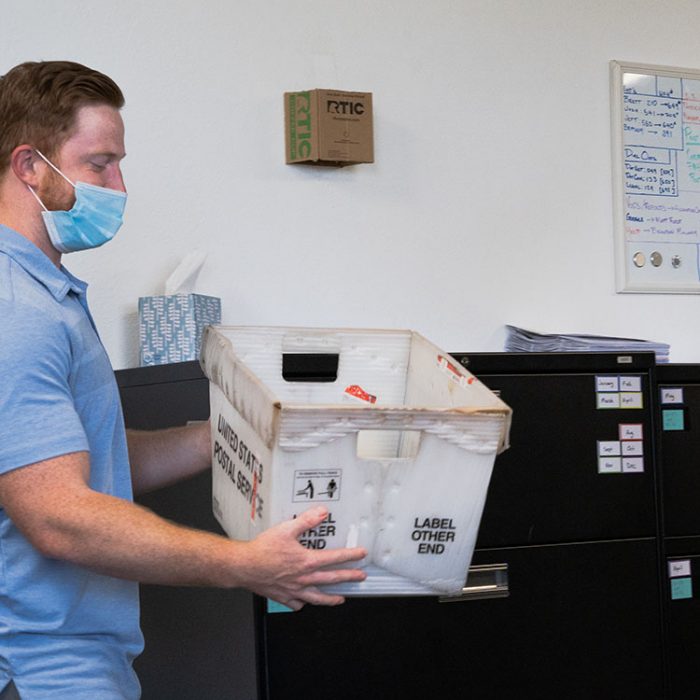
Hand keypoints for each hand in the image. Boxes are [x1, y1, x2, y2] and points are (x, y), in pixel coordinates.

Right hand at [239, 506, 366, 610]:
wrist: (243, 566)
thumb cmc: (262, 550)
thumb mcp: (286, 529)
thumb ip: (306, 521)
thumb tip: (322, 513)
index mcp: (306, 561)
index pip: (335, 558)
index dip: (350, 556)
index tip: (361, 554)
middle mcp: (303, 578)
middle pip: (332, 579)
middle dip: (349, 577)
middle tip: (361, 576)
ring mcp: (293, 590)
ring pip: (317, 597)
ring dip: (331, 598)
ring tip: (341, 599)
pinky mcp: (282, 596)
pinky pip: (296, 604)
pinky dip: (303, 604)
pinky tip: (305, 603)